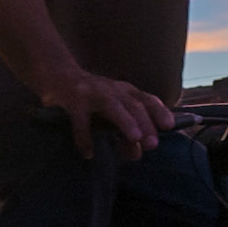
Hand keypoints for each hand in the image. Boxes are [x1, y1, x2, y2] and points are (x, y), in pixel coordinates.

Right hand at [39, 67, 174, 159]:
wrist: (58, 74)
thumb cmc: (91, 96)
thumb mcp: (113, 104)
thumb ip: (126, 125)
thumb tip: (139, 151)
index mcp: (124, 91)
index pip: (147, 100)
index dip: (159, 112)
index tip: (169, 126)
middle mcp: (112, 90)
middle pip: (133, 105)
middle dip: (145, 123)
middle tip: (152, 143)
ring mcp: (92, 93)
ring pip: (112, 106)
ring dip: (125, 121)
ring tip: (134, 138)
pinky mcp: (72, 100)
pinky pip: (80, 121)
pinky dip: (85, 137)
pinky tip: (89, 153)